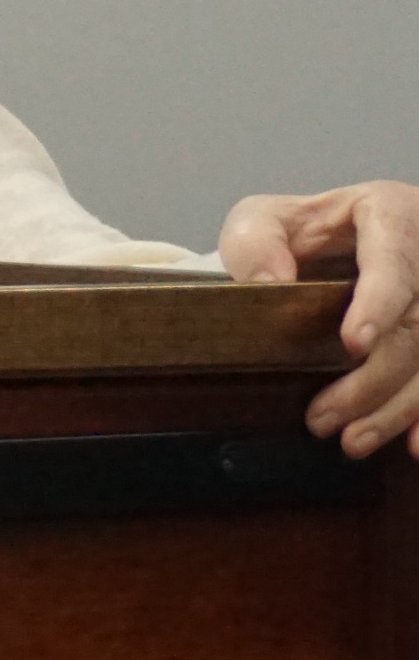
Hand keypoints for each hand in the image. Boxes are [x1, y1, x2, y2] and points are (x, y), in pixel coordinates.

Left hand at [222, 183, 418, 457]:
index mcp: (390, 214)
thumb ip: (256, 240)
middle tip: (322, 418)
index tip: (353, 344)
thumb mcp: (265, 220)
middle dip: (372, 378)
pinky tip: (412, 444)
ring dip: (396, 407)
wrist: (335, 245)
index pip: (394, 258)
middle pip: (416, 323)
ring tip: (352, 440)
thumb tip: (269, 281)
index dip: (379, 303)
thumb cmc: (304, 232)